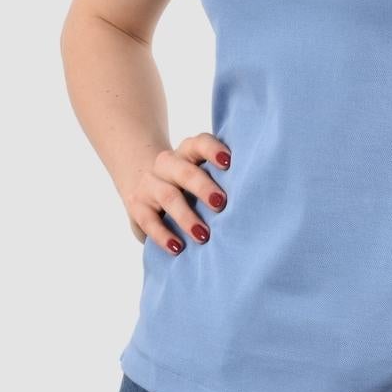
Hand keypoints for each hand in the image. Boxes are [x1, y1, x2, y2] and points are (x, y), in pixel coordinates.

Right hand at [125, 133, 230, 252]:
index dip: (213, 150)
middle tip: (221, 204)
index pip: (199, 143)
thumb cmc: (185, 182)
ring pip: (169, 197)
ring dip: (187, 217)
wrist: (141, 181)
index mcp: (186, 152)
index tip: (229, 162)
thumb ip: (218, 178)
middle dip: (203, 187)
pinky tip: (178, 247)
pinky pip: (149, 221)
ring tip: (204, 236)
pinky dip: (163, 235)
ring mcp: (149, 184)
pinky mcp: (137, 207)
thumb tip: (253, 198)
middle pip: (185, 172)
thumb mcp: (198, 172)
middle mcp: (166, 164)